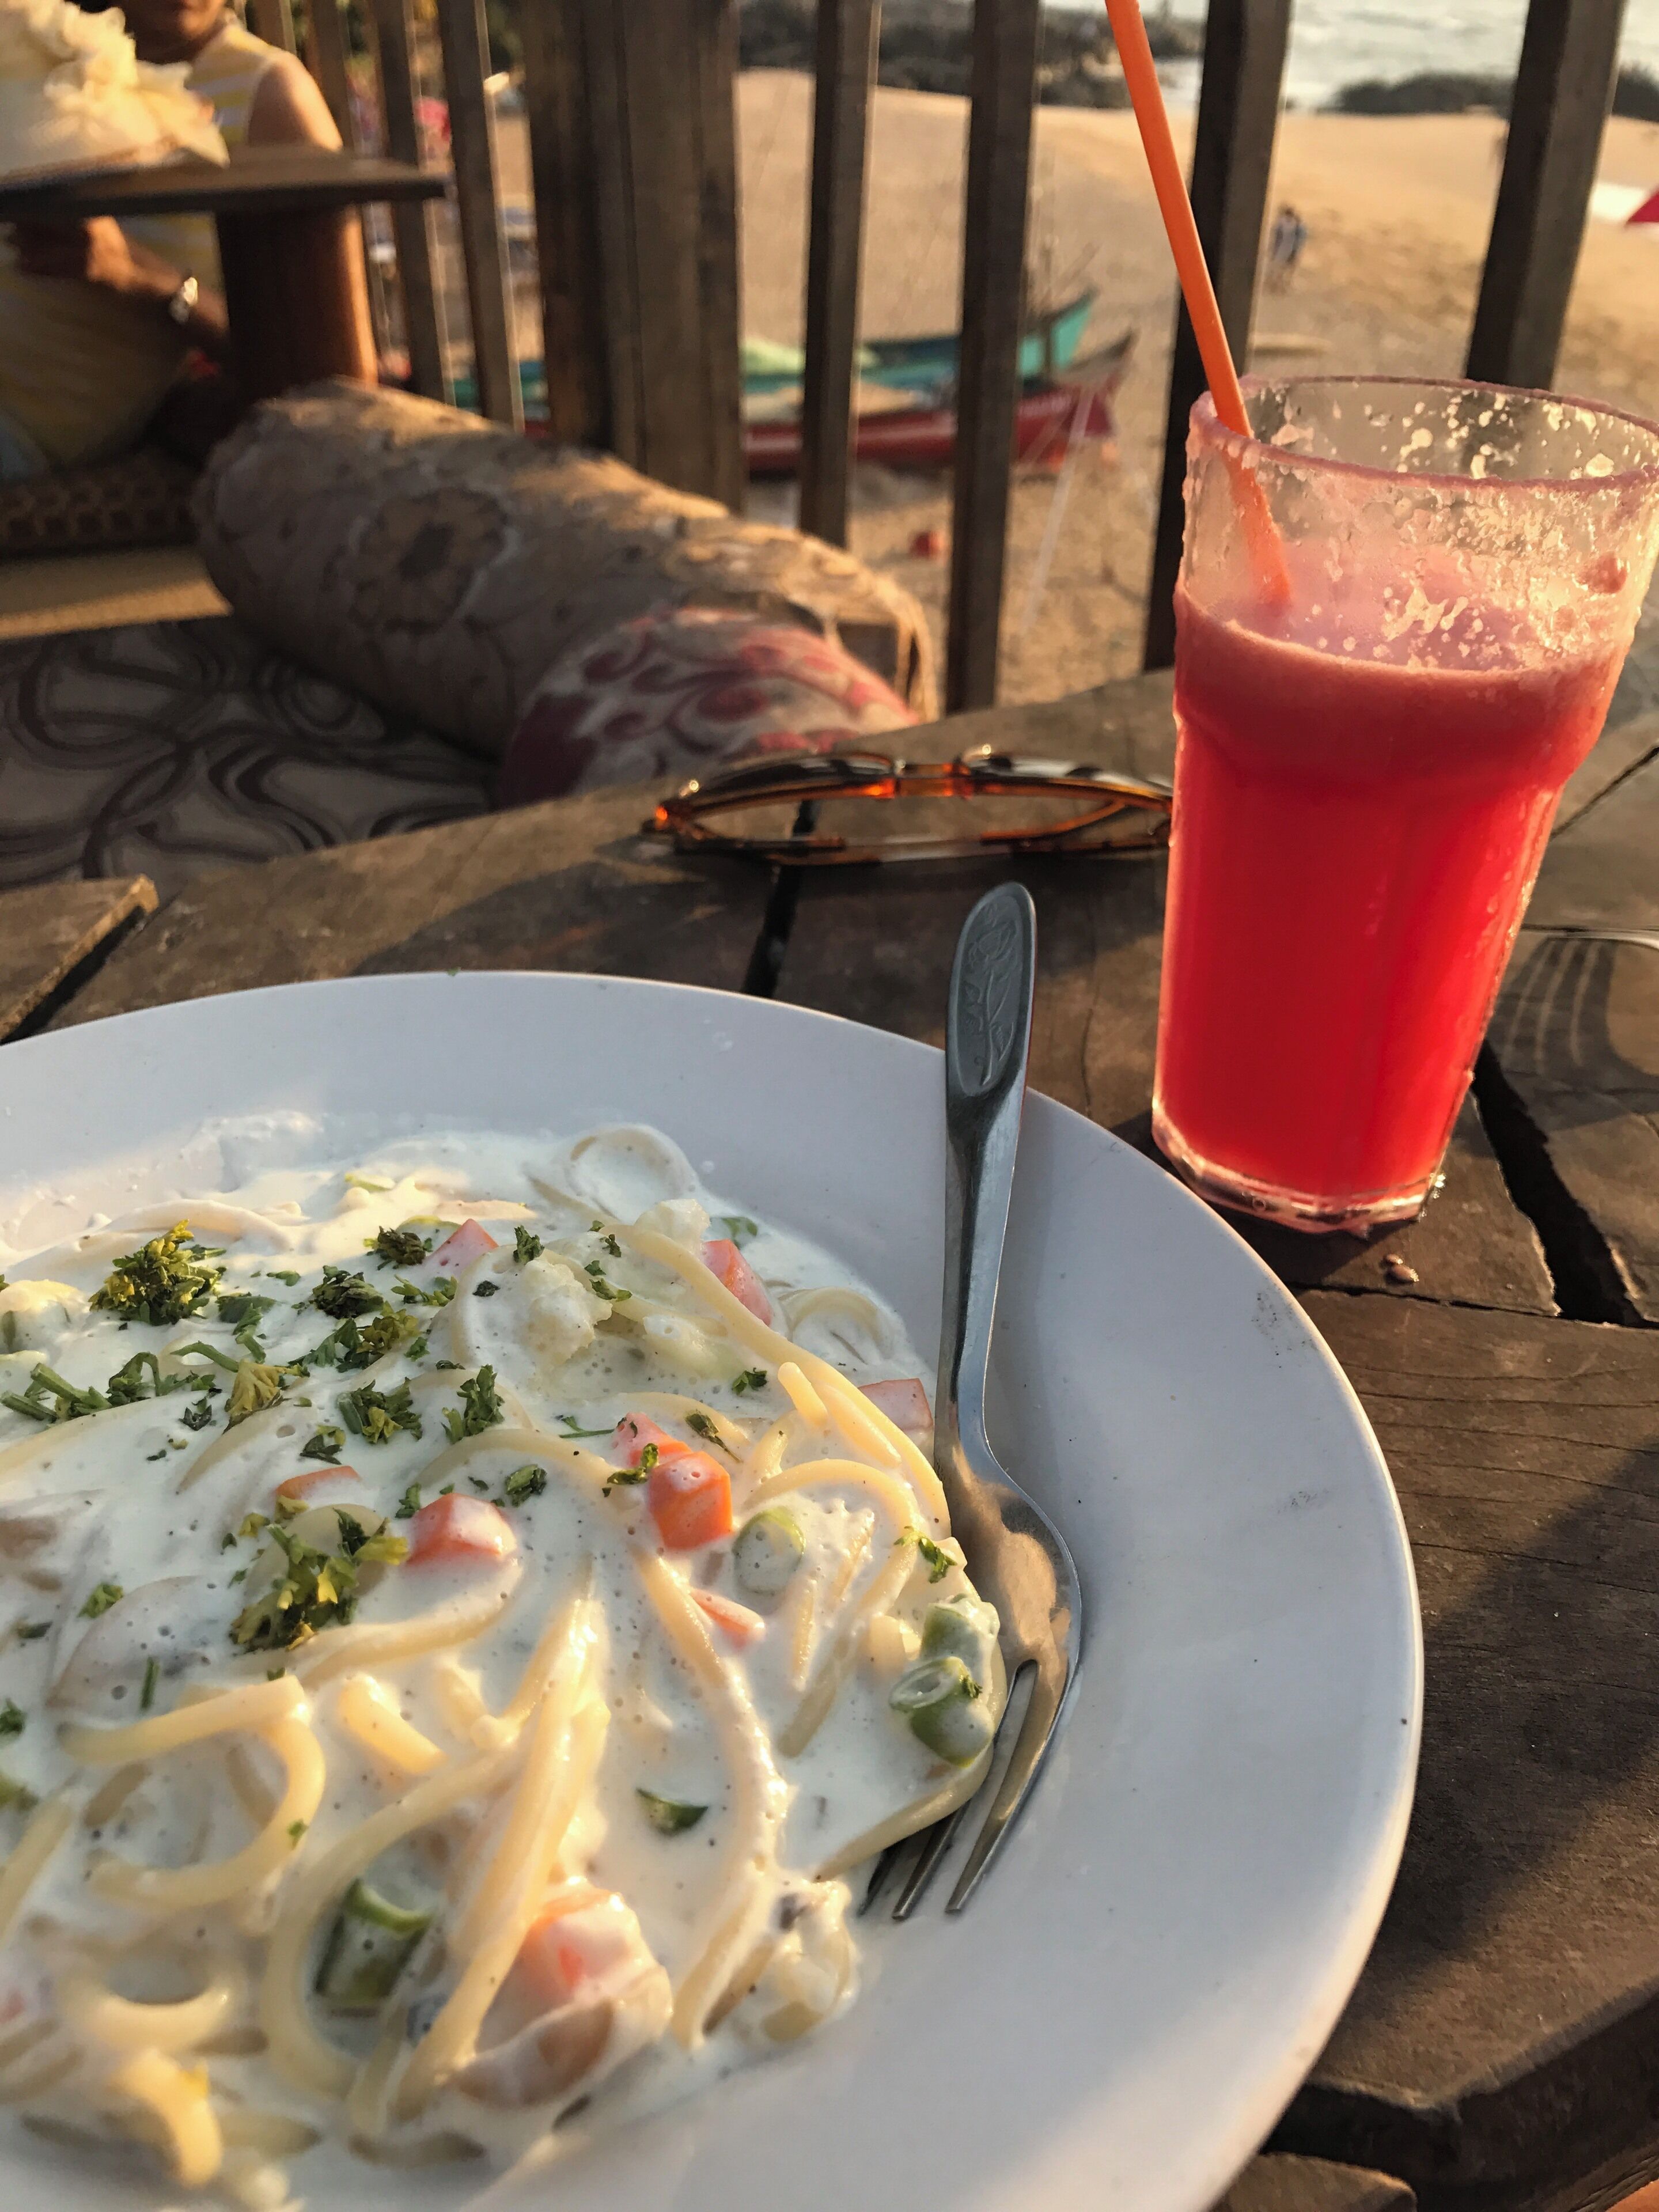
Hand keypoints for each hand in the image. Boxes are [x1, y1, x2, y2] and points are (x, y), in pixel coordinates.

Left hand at [11, 216, 180, 303]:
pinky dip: (38, 269)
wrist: (146, 276)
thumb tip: (42, 210)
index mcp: (91, 212)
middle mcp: (89, 227)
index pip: (53, 204)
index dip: (31, 205)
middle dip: (24, 227)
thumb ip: (77, 216)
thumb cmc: (120, 250)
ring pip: (49, 247)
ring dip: (27, 248)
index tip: (14, 205)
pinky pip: (57, 269)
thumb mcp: (101, 225)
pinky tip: (23, 267)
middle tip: (8, 229)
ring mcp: (90, 250)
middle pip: (47, 223)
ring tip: (12, 247)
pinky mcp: (90, 270)